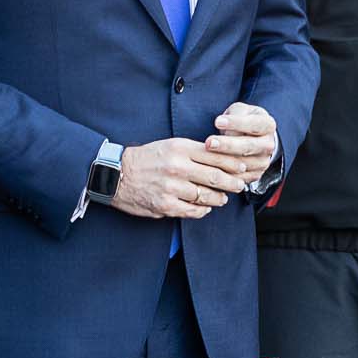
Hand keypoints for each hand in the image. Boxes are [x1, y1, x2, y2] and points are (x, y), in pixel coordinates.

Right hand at [109, 138, 243, 219]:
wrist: (115, 175)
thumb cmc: (145, 159)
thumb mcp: (169, 146)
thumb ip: (193, 151)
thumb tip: (219, 158)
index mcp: (179, 148)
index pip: (215, 155)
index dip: (232, 163)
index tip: (242, 166)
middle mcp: (177, 167)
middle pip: (215, 176)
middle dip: (232, 182)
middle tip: (239, 185)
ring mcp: (171, 187)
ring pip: (206, 196)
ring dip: (219, 198)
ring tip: (222, 198)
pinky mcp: (165, 205)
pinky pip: (193, 211)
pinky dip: (202, 210)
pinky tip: (205, 207)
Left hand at [202, 103, 278, 184]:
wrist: (252, 137)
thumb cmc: (242, 119)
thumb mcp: (239, 111)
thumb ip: (235, 116)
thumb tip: (227, 132)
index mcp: (268, 125)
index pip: (254, 124)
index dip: (236, 123)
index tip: (217, 121)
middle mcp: (269, 145)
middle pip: (249, 146)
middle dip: (227, 145)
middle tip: (209, 143)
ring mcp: (263, 162)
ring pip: (243, 164)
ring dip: (223, 161)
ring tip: (206, 156)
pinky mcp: (255, 175)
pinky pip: (239, 178)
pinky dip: (224, 174)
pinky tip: (210, 169)